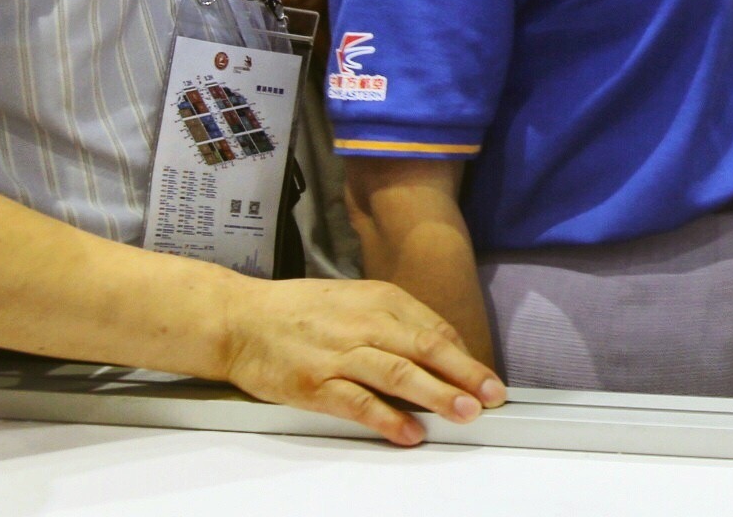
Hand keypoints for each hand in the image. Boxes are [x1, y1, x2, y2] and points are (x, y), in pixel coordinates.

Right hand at [214, 275, 504, 445]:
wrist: (240, 319)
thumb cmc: (300, 312)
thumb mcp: (355, 300)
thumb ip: (395, 323)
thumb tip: (439, 350)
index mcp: (380, 300)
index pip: (436, 329)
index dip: (466, 357)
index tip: (488, 379)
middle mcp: (365, 323)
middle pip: (426, 348)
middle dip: (465, 374)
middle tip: (492, 395)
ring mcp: (339, 354)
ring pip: (399, 373)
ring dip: (437, 394)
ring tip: (465, 413)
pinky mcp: (315, 383)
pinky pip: (358, 402)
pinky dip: (387, 418)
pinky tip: (410, 432)